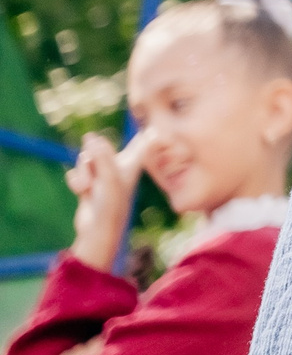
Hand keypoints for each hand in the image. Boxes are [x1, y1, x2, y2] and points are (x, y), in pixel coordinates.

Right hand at [66, 133, 142, 271]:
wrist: (98, 231)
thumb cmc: (111, 204)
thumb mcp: (110, 176)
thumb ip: (101, 155)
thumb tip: (89, 136)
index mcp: (132, 162)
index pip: (142, 140)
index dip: (147, 130)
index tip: (154, 123)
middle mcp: (118, 167)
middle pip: (101, 146)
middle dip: (93, 153)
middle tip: (92, 158)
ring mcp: (102, 176)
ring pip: (86, 159)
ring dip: (83, 171)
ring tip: (88, 186)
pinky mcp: (88, 185)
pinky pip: (76, 173)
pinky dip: (76, 180)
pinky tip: (80, 191)